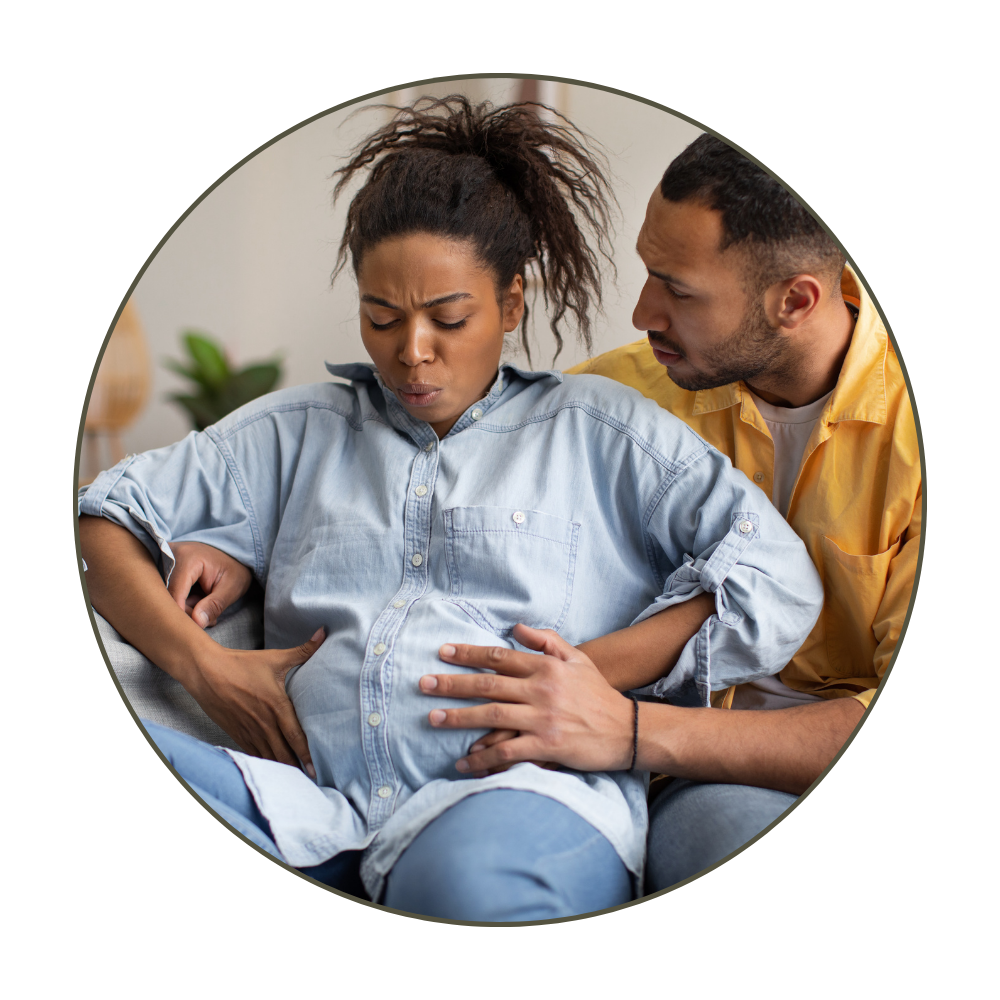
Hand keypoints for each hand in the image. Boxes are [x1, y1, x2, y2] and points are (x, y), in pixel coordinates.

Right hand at [168, 541, 251, 627]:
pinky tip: (196, 602)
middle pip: (166, 597)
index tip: (198, 627)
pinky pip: (165, 592)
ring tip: (205, 608)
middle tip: (208, 619)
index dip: (184, 615)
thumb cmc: (233, 570)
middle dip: (186, 612)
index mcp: (187, 558)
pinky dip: (181, 602)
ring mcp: (162, 562)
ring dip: (184, 608)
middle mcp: (168, 557)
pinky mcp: (161, 569)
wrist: (229, 554)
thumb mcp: (232, 587)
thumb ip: (215, 605)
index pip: (174, 594)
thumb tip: (197, 623)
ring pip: (165, 597)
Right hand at [188, 627, 326, 777]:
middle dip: (297, 767)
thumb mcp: (275, 657)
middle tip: (312, 778)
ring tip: (296, 778)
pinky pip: (253, 752)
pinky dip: (263, 762)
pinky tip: (272, 768)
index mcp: (276, 706)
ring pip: (268, 756)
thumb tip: (323, 633)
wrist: (206, 671)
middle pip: (283, 752)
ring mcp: (248, 730)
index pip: (296, 736)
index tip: (317, 767)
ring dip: (282, 767)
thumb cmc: (242, 664)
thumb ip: (303, 650)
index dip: (307, 754)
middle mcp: (263, 722)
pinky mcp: (235, 733)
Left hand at [419, 624, 634, 774]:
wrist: (628, 730)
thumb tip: (515, 627)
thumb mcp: (578, 659)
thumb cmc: (599, 694)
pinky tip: (463, 763)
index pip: (499, 656)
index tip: (443, 652)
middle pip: (488, 684)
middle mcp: (541, 690)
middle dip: (452, 683)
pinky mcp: (547, 746)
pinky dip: (483, 759)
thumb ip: (547, 641)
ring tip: (433, 718)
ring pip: (492, 716)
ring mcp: (543, 719)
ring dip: (459, 718)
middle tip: (424, 683)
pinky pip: (507, 753)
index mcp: (546, 667)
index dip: (469, 654)